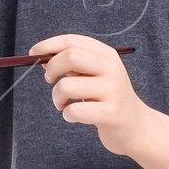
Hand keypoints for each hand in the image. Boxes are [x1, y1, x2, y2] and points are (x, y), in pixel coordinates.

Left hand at [30, 33, 144, 153]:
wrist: (136, 126)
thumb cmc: (108, 99)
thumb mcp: (95, 75)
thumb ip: (74, 64)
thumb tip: (43, 56)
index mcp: (107, 55)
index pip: (72, 41)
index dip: (48, 45)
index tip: (32, 53)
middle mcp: (112, 69)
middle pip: (70, 57)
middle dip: (52, 69)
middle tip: (49, 80)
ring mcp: (113, 91)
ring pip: (66, 86)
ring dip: (56, 98)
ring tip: (63, 104)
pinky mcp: (111, 113)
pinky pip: (74, 111)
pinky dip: (67, 114)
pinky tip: (74, 116)